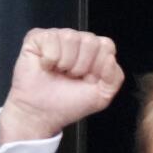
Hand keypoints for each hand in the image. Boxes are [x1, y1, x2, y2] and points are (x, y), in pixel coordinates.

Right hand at [0, 28, 124, 142]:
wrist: (41, 114)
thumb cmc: (68, 104)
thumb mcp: (102, 96)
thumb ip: (115, 78)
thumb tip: (110, 58)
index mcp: (94, 52)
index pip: (106, 45)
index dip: (98, 66)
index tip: (87, 80)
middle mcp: (77, 41)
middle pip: (90, 40)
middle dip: (81, 66)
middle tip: (70, 77)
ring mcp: (57, 37)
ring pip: (70, 37)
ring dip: (65, 63)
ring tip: (58, 73)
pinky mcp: (37, 38)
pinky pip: (51, 39)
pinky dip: (49, 59)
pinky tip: (46, 66)